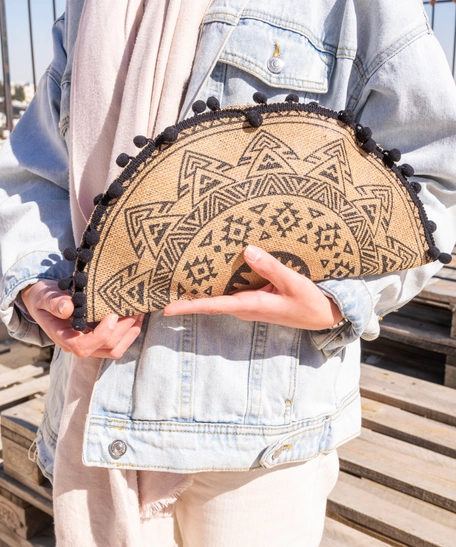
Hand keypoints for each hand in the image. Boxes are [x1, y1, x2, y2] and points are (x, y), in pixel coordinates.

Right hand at [21, 280, 143, 358]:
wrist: (44, 301)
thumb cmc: (44, 299)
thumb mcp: (44, 297)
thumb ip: (54, 303)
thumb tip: (68, 308)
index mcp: (63, 337)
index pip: (83, 347)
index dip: (102, 334)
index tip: (113, 315)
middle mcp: (78, 344)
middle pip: (106, 347)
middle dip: (123, 329)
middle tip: (134, 309)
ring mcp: (91, 343)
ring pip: (115, 349)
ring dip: (130, 332)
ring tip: (139, 312)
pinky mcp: (99, 338)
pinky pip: (118, 342)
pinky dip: (130, 331)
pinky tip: (137, 316)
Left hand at [164, 245, 342, 329]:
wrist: (323, 315)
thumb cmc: (309, 302)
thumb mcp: (293, 282)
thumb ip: (271, 267)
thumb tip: (246, 250)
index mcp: (251, 306)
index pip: (214, 306)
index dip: (190, 306)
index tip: (167, 309)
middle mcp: (245, 308)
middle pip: (210, 303)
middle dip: (187, 298)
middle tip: (163, 287)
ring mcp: (248, 305)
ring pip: (219, 298)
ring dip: (200, 291)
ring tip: (179, 277)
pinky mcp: (254, 299)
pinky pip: (230, 293)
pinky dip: (217, 285)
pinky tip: (211, 272)